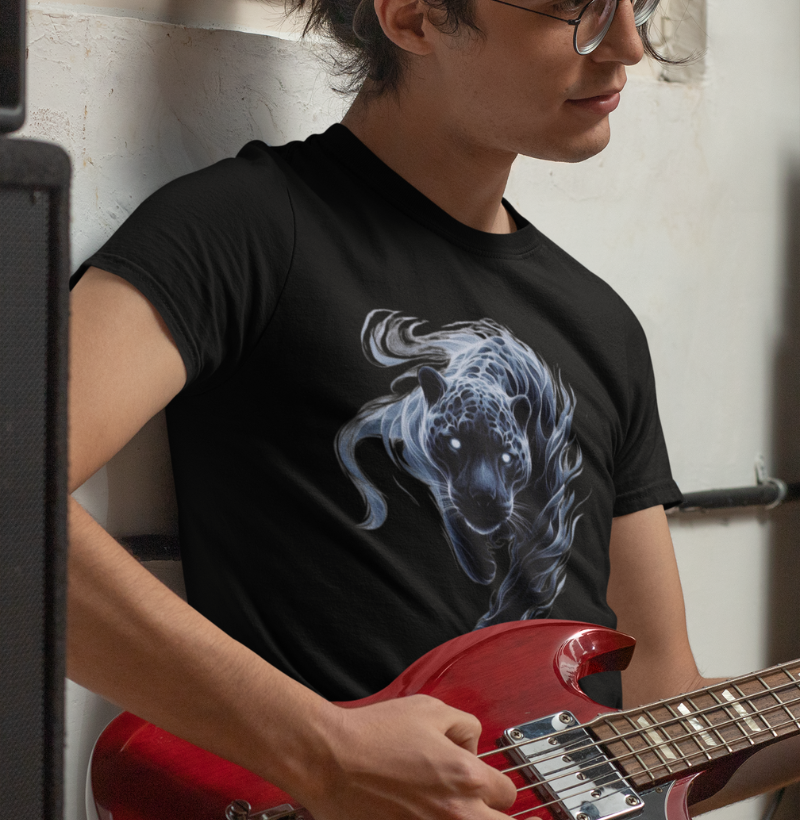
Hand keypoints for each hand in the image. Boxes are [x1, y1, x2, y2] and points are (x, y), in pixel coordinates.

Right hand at [301, 694, 516, 819]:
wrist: (330, 759)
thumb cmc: (374, 734)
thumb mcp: (429, 709)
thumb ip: (465, 726)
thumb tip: (471, 748)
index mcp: (465, 776)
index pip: (506, 792)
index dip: (495, 783)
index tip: (484, 782)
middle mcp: (455, 814)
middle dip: (496, 814)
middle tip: (485, 807)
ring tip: (455, 811)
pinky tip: (427, 816)